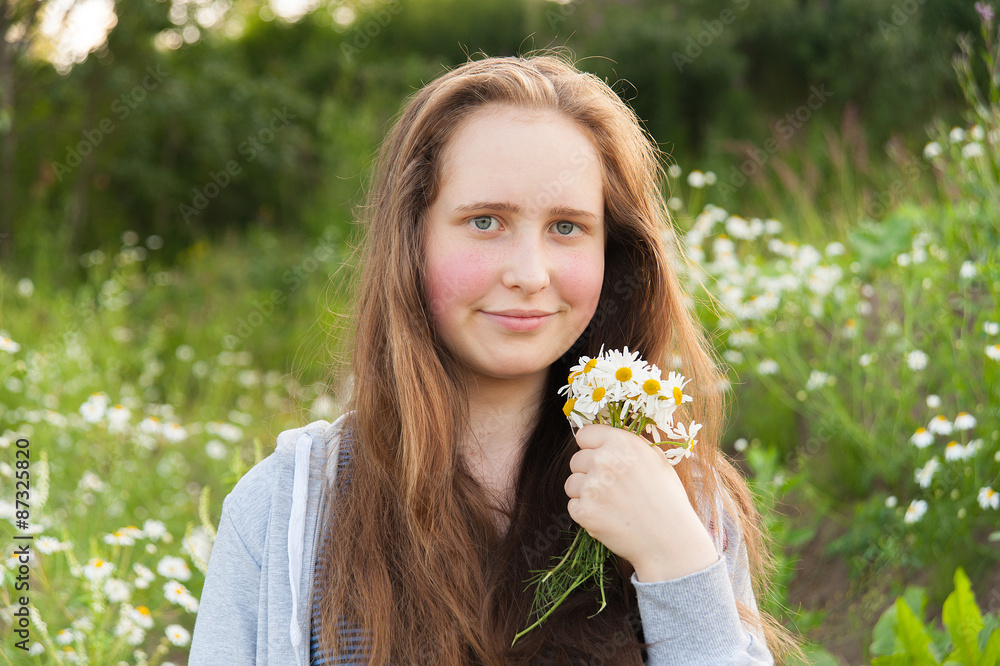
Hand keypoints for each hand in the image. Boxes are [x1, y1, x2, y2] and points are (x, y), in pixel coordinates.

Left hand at [563, 423, 718, 581]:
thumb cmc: (667, 499)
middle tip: (610, 487)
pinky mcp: (584, 511)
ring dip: (584, 492)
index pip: (584, 434)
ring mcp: (591, 486)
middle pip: (576, 459)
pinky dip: (586, 512)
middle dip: (588, 471)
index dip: (591, 446)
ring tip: (610, 503)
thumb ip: (630, 443)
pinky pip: (573, 505)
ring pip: (571, 483)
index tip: (598, 457)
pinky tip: (607, 516)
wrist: (670, 539)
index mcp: (621, 443)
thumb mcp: (656, 460)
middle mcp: (603, 461)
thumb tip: (609, 436)